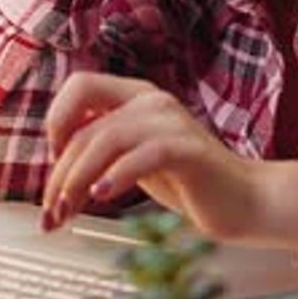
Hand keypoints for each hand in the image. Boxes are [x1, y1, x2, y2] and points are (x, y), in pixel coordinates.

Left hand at [41, 72, 257, 240]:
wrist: (245, 202)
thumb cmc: (189, 183)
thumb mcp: (136, 158)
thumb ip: (104, 148)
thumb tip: (56, 161)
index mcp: (136, 96)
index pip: (80, 86)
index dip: (57, 119)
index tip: (54, 160)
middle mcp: (152, 101)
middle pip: (86, 127)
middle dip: (60, 174)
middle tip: (52, 212)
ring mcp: (171, 122)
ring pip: (105, 140)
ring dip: (77, 181)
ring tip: (69, 212)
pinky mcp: (188, 149)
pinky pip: (142, 155)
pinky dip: (116, 176)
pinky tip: (103, 196)